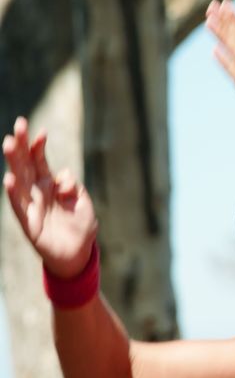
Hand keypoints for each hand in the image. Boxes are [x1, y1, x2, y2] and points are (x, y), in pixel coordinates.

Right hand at [3, 117, 97, 277]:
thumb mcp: (83, 202)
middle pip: (26, 164)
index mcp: (50, 184)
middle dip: (23, 144)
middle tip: (19, 124)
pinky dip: (13, 193)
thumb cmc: (80, 225)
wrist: (77, 254)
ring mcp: (31, 204)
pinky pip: (18, 205)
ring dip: (14, 162)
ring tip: (10, 143)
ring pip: (19, 179)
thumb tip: (63, 177)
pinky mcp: (28, 221)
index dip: (39, 146)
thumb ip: (73, 187)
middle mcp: (37, 191)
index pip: (41, 160)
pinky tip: (9, 179)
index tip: (41, 132)